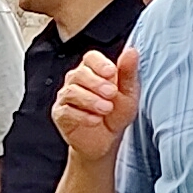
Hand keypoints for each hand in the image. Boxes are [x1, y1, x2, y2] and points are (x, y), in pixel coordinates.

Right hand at [53, 45, 138, 161]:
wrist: (107, 140)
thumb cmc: (116, 114)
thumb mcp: (128, 94)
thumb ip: (128, 72)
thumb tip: (131, 51)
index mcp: (94, 71)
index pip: (91, 58)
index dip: (100, 63)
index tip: (112, 72)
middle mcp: (76, 80)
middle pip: (79, 73)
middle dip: (96, 83)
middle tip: (112, 94)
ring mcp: (66, 97)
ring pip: (71, 91)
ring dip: (90, 100)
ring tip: (106, 109)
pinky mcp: (60, 114)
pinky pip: (66, 110)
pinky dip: (82, 115)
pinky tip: (95, 120)